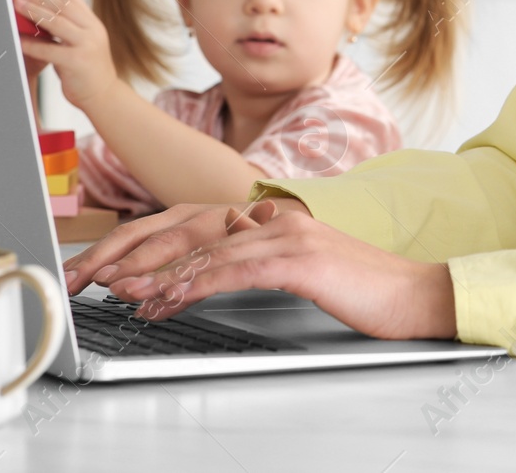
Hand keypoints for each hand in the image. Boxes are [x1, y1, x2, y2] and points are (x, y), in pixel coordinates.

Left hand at [13, 0, 120, 110]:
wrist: (104, 96)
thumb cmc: (86, 70)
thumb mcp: (80, 44)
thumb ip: (65, 28)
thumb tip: (38, 11)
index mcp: (94, 25)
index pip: (72, 0)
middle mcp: (93, 31)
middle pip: (63, 7)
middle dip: (38, 1)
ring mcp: (87, 45)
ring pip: (56, 22)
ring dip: (33, 14)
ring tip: (16, 9)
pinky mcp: (77, 62)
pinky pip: (49, 49)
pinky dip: (31, 44)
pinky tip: (20, 42)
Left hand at [61, 200, 455, 340]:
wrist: (416, 295)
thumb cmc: (365, 291)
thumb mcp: (306, 270)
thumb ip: (264, 260)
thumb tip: (218, 268)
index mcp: (276, 217)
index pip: (200, 226)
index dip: (154, 246)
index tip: (116, 270)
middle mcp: (278, 217)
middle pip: (193, 232)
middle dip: (141, 256)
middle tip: (99, 279)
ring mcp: (290, 233)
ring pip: (207, 250)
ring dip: (160, 274)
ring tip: (123, 294)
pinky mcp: (300, 258)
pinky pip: (235, 269)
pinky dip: (197, 283)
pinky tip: (171, 298)